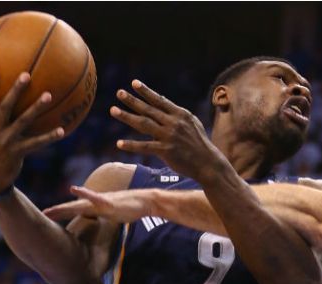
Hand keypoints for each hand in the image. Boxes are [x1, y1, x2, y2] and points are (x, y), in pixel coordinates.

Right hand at [0, 69, 64, 194]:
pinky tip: (62, 130)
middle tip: (27, 75)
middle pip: (6, 106)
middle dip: (16, 90)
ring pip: (24, 121)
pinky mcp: (18, 152)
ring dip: (37, 107)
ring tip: (48, 95)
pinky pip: (37, 143)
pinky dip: (50, 137)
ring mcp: (7, 141)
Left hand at [43, 185, 154, 222]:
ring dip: (64, 207)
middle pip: (73, 207)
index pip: (76, 210)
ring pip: (79, 205)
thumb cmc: (132, 207)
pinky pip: (95, 198)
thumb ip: (104, 214)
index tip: (48, 216)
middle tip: (42, 214)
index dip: (62, 212)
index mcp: (96, 207)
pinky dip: (84, 194)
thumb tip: (98, 219)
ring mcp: (102, 201)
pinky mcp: (110, 202)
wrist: (146, 200)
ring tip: (50, 211)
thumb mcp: (114, 214)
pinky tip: (74, 189)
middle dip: (58, 211)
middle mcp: (95, 202)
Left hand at [110, 80, 229, 181]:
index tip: (134, 83)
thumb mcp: (192, 123)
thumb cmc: (199, 143)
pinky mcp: (166, 151)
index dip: (146, 92)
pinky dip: (131, 145)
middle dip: (133, 100)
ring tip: (113, 110)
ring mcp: (169, 136)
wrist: (208, 163)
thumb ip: (177, 114)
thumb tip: (163, 102)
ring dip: (127, 116)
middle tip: (119, 93)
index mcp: (180, 114)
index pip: (160, 100)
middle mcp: (174, 123)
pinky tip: (119, 143)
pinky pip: (145, 146)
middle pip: (149, 109)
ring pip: (144, 124)